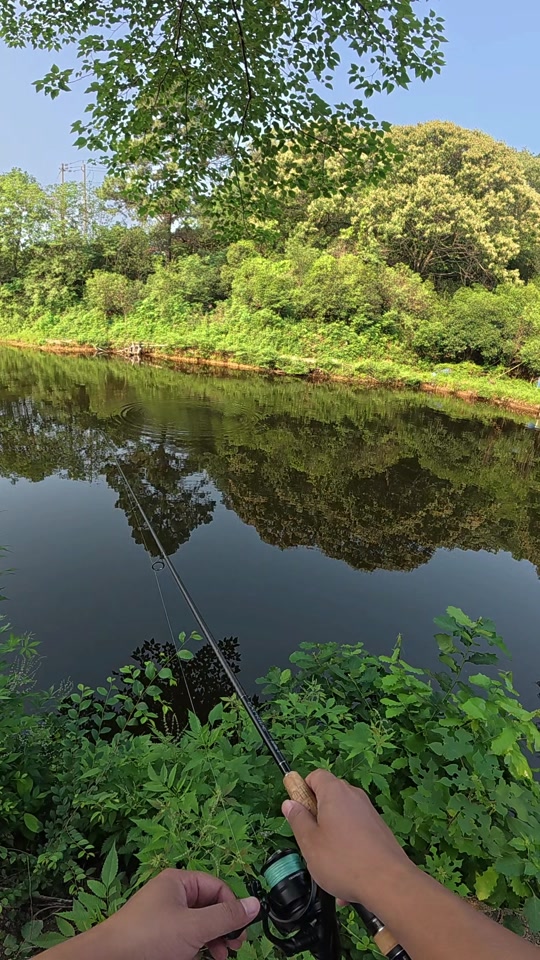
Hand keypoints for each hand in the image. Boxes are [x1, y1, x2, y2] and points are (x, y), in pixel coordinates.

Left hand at [41, 869, 259, 959]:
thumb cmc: (148, 939)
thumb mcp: (194, 927)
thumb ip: (226, 917)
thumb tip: (254, 904)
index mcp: (178, 882)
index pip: (217, 887)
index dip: (232, 908)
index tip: (241, 931)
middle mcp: (171, 894)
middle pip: (209, 905)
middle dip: (224, 926)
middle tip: (234, 947)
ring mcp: (163, 915)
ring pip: (198, 923)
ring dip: (213, 939)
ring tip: (220, 956)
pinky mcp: (157, 935)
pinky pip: (185, 935)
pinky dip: (198, 945)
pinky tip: (202, 957)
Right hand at [282, 769, 414, 907]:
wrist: (389, 883)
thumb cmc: (344, 861)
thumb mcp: (310, 842)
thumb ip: (298, 820)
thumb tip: (290, 803)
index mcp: (335, 792)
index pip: (315, 776)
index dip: (302, 790)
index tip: (298, 812)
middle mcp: (354, 796)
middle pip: (329, 797)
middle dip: (317, 818)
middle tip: (311, 842)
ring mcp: (369, 813)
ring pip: (342, 820)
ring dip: (332, 839)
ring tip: (329, 868)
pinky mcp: (379, 830)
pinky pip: (356, 835)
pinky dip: (348, 850)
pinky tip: (346, 876)